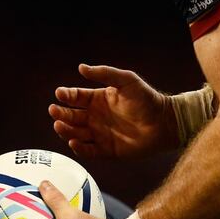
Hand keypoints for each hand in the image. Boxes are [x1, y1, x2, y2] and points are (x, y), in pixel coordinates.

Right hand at [50, 64, 176, 158]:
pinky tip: (73, 142)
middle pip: (71, 116)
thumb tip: (81, 67)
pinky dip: (79, 148)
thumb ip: (105, 73)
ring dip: (65, 130)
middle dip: (61, 113)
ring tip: (60, 125)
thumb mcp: (127, 80)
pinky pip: (89, 151)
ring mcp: (99, 134)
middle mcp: (95, 117)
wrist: (165, 122)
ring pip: (75, 133)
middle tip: (54, 111)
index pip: (76, 97)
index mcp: (97, 100)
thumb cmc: (147, 99)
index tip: (60, 94)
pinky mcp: (106, 151)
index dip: (66, 95)